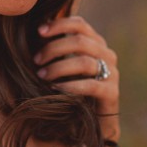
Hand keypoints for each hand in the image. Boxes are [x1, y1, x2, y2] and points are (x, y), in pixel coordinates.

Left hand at [34, 15, 119, 142]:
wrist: (93, 122)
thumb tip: (34, 33)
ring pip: (84, 62)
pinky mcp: (112, 93)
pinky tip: (55, 89)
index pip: (80, 24)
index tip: (39, 31)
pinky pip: (91, 85)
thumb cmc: (73, 90)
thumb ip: (56, 50)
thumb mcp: (65, 67)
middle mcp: (107, 55)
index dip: (59, 24)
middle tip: (36, 60)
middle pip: (80, 41)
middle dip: (53, 48)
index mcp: (96, 44)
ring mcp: (112, 74)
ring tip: (41, 76)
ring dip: (58, 68)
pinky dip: (70, 86)